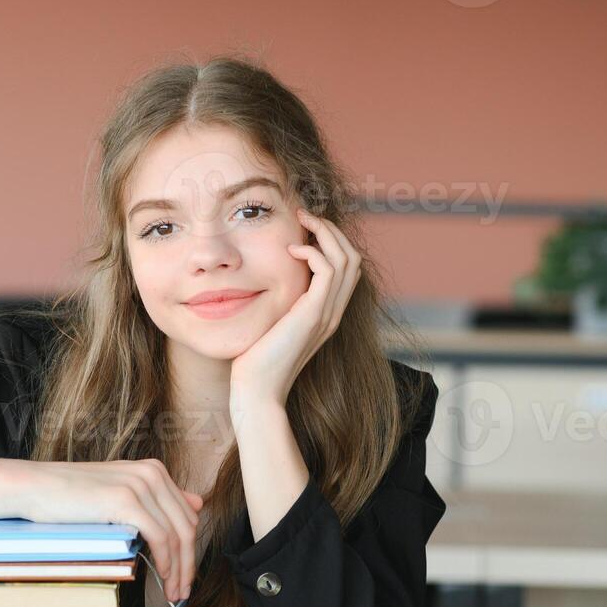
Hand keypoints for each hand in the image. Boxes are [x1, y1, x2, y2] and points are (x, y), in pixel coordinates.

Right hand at [16, 459, 201, 600]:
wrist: (34, 487)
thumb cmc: (71, 496)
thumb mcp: (120, 493)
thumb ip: (155, 499)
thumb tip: (197, 503)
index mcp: (154, 470)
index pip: (187, 515)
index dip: (190, 548)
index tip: (184, 574)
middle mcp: (152, 473)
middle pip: (186, 526)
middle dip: (189, 563)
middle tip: (183, 591)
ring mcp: (140, 485)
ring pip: (176, 535)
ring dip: (179, 568)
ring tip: (173, 591)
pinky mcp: (126, 500)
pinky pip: (159, 536)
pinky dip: (166, 560)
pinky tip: (163, 575)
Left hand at [228, 207, 360, 411]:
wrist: (258, 390)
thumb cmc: (254, 361)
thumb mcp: (269, 324)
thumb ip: (276, 304)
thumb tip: (260, 282)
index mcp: (325, 314)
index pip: (346, 268)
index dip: (331, 241)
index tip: (303, 227)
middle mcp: (333, 312)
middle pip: (352, 258)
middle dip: (331, 230)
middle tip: (304, 215)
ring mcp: (327, 314)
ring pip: (347, 259)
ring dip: (326, 232)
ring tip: (302, 221)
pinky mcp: (315, 314)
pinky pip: (329, 270)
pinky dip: (315, 251)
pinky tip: (292, 249)